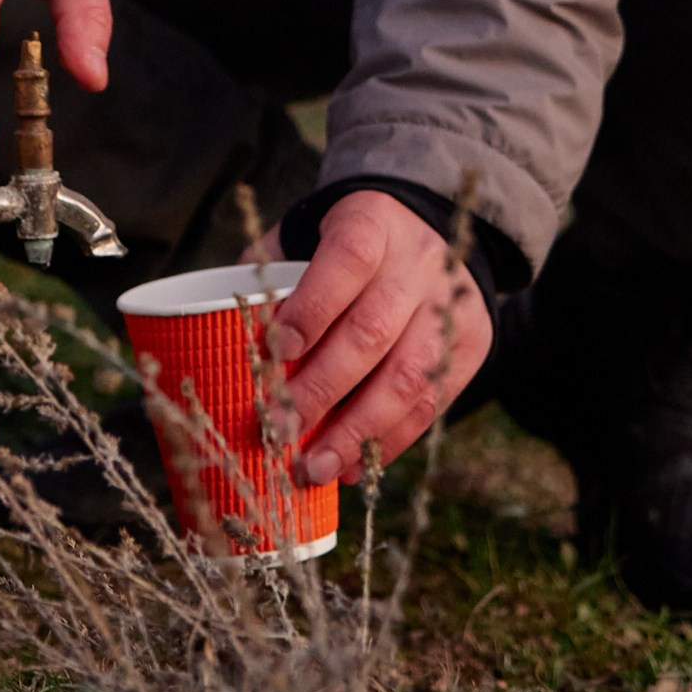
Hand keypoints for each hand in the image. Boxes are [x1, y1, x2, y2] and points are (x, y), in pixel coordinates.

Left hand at [262, 190, 491, 482]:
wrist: (430, 227)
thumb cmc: (346, 243)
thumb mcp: (310, 234)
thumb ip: (270, 275)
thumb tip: (219, 334)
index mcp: (373, 223)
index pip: (346, 262)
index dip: (311, 309)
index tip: (272, 352)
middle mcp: (419, 262)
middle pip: (372, 332)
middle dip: (322, 389)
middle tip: (280, 430)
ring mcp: (451, 306)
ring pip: (409, 377)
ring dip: (357, 432)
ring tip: (314, 468)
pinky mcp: (472, 343)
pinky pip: (432, 403)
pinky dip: (389, 440)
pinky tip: (351, 465)